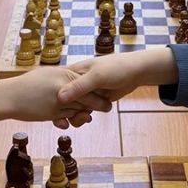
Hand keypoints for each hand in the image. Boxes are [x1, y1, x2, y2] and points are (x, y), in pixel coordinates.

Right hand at [0, 68, 97, 130]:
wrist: (7, 95)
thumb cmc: (25, 85)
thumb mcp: (47, 76)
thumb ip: (61, 78)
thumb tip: (72, 76)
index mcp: (63, 73)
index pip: (85, 80)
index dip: (97, 86)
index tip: (106, 91)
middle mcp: (63, 85)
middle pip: (88, 95)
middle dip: (99, 102)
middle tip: (108, 107)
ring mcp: (59, 99)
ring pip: (80, 108)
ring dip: (86, 114)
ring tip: (89, 117)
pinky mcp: (53, 112)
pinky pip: (68, 117)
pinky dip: (73, 120)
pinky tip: (69, 122)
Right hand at [56, 48, 178, 113]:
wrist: (136, 71)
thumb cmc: (117, 68)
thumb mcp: (97, 77)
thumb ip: (79, 87)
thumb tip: (60, 98)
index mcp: (72, 72)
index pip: (54, 85)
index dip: (51, 98)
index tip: (53, 110)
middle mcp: (75, 82)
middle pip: (61, 101)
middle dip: (64, 112)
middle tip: (72, 117)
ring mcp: (84, 92)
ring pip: (71, 108)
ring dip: (74, 116)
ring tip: (84, 118)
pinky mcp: (93, 100)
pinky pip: (82, 111)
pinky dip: (82, 117)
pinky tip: (86, 119)